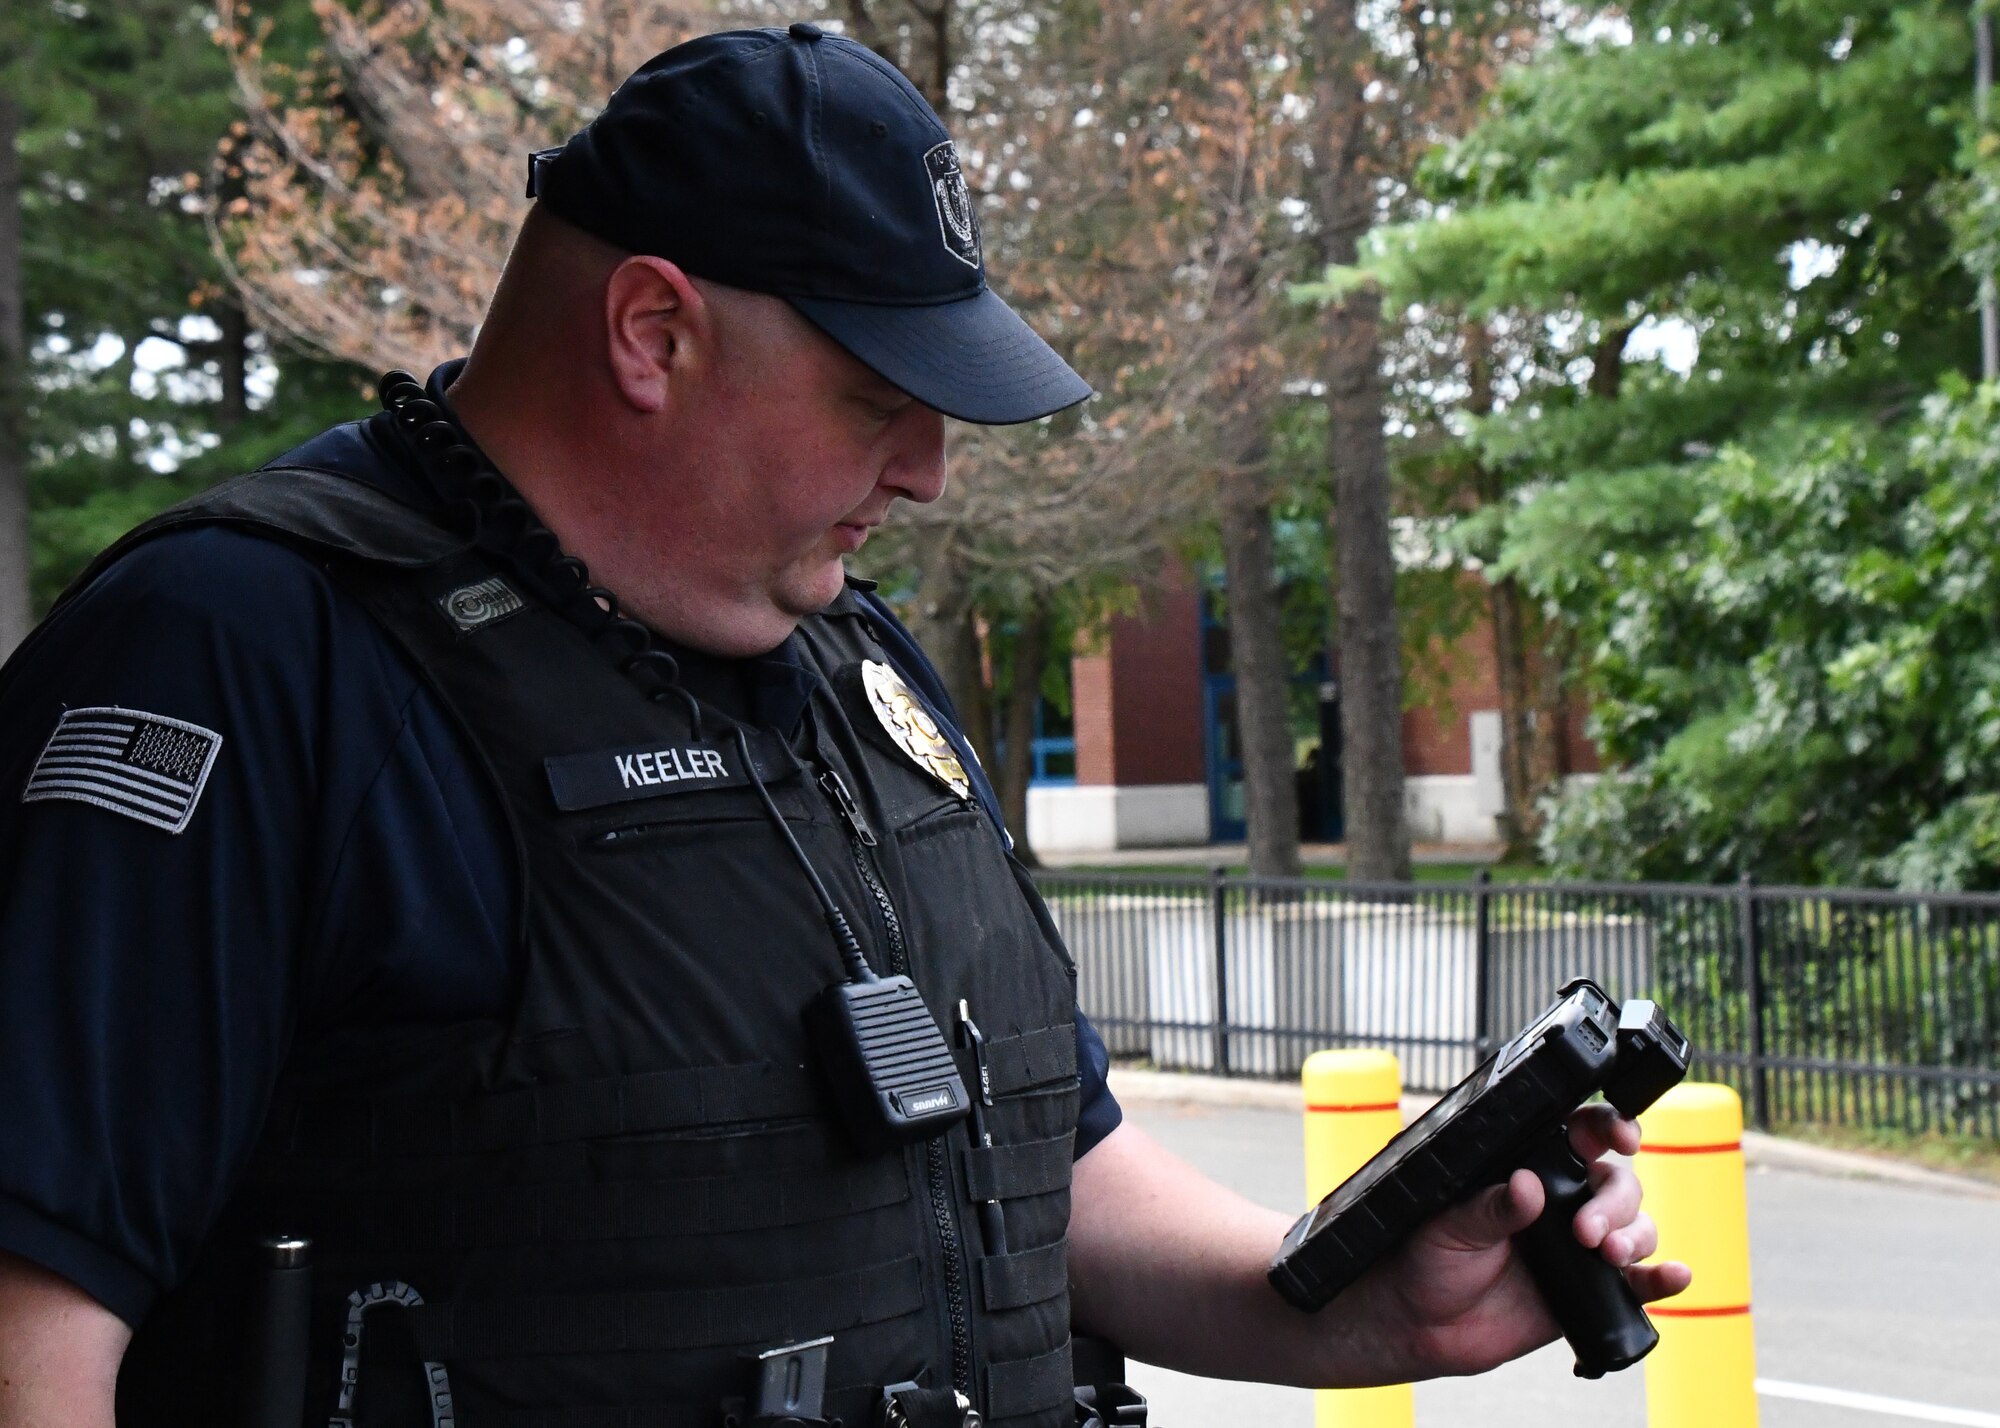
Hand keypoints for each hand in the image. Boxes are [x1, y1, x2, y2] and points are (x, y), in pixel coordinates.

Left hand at [1353, 1105, 1692, 1379]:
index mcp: (1528, 1171)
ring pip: (1637, 1226)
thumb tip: (1528, 1185)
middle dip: (1614, 1203)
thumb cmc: (1430, 1260)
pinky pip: (1640, 1281)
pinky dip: (1663, 1277)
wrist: (1426, 1326)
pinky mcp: (1593, 1290)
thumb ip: (1491, 1208)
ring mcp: (1582, 1246)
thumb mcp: (1451, 1226)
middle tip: (1586, 1232)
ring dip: (1636, 1236)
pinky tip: (1674, 1276)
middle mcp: (1562, 1203)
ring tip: (1610, 1255)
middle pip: (1618, 1184)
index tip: (1621, 1136)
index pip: (1580, 1136)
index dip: (1608, 1127)